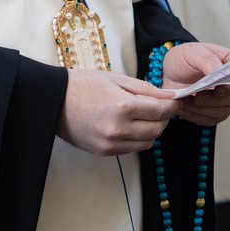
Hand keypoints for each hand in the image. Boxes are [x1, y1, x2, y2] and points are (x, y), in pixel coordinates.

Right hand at [58, 69, 180, 155]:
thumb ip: (145, 89)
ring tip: (144, 117)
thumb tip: (169, 96)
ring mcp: (111, 143)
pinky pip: (132, 149)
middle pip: (157, 129)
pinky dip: (137, 139)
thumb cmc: (82, 84)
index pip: (160, 111)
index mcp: (123, 106)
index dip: (172, 105)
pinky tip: (130, 126)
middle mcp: (119, 129)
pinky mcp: (104, 151)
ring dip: (152, 130)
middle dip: (164, 118)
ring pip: (147, 143)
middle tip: (160, 107)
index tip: (176, 100)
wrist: (53, 100)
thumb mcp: (115, 78)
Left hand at [162, 41, 229, 126]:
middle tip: (198, 97)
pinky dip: (196, 116)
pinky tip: (185, 107)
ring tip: (186, 102)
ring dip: (203, 109)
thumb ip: (207, 60)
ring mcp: (226, 98)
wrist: (170, 73)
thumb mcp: (193, 52)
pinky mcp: (215, 111)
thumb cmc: (184, 59)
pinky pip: (211, 120)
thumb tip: (219, 72)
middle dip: (214, 100)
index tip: (218, 90)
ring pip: (223, 112)